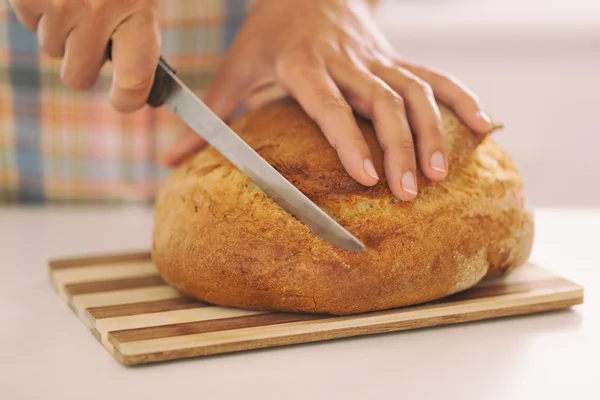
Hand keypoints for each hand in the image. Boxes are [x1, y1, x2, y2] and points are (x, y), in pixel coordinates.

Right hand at [9, 0, 160, 111]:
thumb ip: (135, 37)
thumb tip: (131, 89)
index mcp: (140, 12)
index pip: (134, 80)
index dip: (127, 99)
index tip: (122, 100)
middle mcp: (100, 10)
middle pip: (79, 77)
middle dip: (82, 61)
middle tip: (93, 32)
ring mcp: (61, 3)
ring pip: (52, 50)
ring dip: (61, 30)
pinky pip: (30, 22)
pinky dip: (39, 8)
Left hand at [162, 0, 492, 200]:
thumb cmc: (270, 30)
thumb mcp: (236, 64)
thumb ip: (212, 113)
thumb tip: (170, 159)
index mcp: (304, 62)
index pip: (331, 104)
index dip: (349, 138)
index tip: (366, 176)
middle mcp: (347, 59)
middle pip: (381, 102)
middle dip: (397, 147)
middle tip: (407, 192)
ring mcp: (377, 57)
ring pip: (414, 92)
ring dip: (432, 132)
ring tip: (439, 174)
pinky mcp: (395, 58)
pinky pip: (435, 77)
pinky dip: (462, 100)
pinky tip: (485, 128)